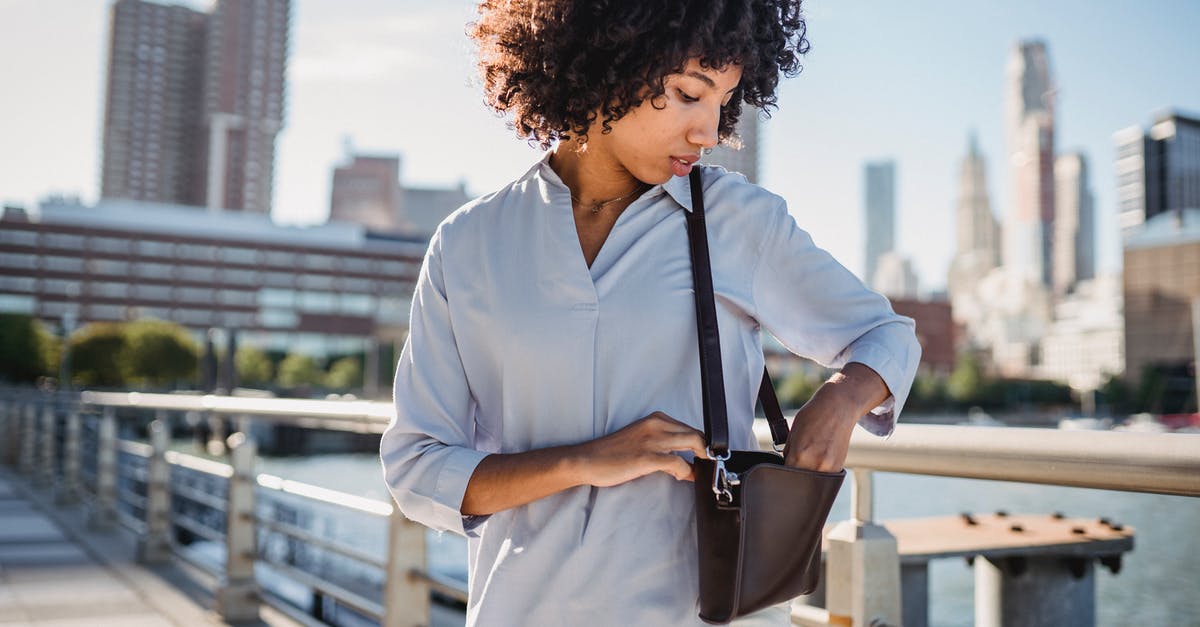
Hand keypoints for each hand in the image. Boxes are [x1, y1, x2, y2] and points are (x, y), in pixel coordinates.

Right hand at [577, 412, 707, 485]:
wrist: (587, 460)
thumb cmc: (612, 453)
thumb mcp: (640, 439)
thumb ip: (662, 442)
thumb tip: (684, 458)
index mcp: (655, 419)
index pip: (689, 427)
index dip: (700, 443)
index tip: (702, 457)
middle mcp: (656, 425)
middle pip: (696, 434)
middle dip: (705, 452)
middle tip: (704, 466)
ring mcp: (652, 441)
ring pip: (693, 443)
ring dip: (700, 461)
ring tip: (695, 473)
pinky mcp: (647, 458)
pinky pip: (679, 463)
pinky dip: (686, 472)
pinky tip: (680, 477)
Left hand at [783, 363, 887, 472]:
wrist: (838, 407)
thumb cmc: (813, 416)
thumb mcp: (792, 434)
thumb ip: (788, 454)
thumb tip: (784, 468)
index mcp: (800, 455)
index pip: (785, 475)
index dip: (781, 472)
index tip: (783, 468)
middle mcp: (815, 464)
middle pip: (799, 481)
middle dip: (794, 474)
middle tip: (795, 462)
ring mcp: (829, 468)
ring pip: (812, 481)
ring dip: (807, 475)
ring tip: (808, 459)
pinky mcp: (838, 467)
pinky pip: (824, 477)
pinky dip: (818, 471)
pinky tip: (818, 458)